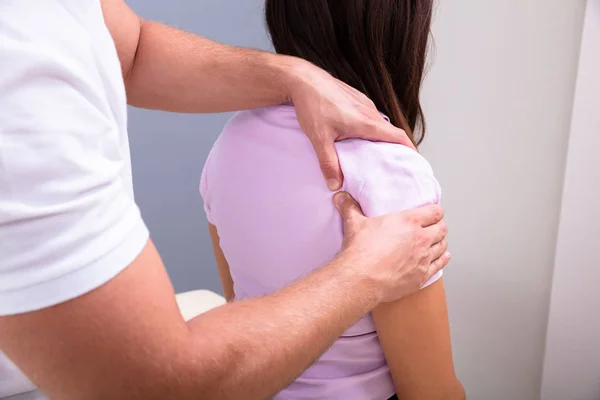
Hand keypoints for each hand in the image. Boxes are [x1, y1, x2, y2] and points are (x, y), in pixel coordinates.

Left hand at [287, 60, 414, 190]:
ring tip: (374, 154)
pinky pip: (368, 115)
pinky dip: (369, 128)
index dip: (408, 148)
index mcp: (366, 121)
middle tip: (392, 163)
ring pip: (378, 123)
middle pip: (390, 131)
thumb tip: (334, 185)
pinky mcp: (354, 98)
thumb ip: (328, 163)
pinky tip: (357, 137)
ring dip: (380, 137)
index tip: (413, 160)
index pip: (397, 136)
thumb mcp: (319, 139)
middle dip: (394, 147)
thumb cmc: (312, 105)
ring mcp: (362, 102)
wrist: (303, 80)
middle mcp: (369, 110)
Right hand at [333, 192, 449, 302]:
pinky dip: (442, 260)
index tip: (432, 213)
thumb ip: (350, 208)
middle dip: (439, 227)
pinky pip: (440, 265)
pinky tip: (442, 258)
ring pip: (443, 246)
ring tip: (436, 242)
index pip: (435, 212)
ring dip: (441, 243)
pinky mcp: (422, 276)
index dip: (435, 211)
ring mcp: (424, 258)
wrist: (362, 278)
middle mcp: (421, 238)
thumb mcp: (355, 224)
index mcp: (409, 221)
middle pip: (442, 228)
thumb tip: (341, 198)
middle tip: (433, 227)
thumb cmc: (361, 251)